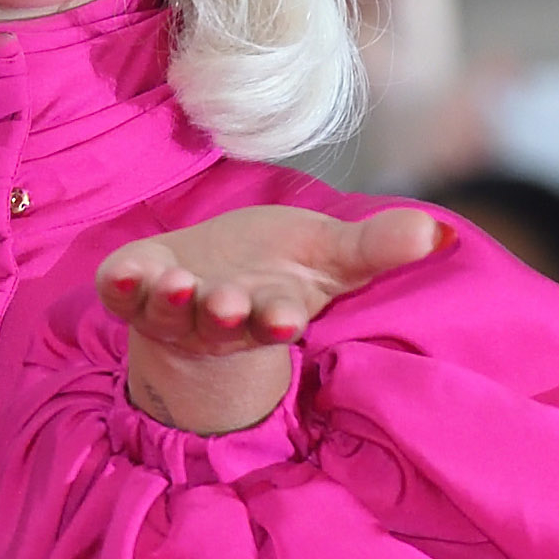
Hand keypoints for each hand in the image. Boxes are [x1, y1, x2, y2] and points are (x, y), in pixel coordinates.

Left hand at [101, 203, 442, 435]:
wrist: (207, 277)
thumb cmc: (275, 267)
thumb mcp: (330, 255)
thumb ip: (377, 247)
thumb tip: (437, 233)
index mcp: (268, 312)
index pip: (275, 320)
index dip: (278, 319)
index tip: (286, 316)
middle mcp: (217, 318)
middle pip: (221, 324)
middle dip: (226, 317)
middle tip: (232, 308)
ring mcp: (170, 307)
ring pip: (169, 313)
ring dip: (174, 302)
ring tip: (181, 286)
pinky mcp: (130, 287)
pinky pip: (121, 291)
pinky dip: (124, 282)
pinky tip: (131, 268)